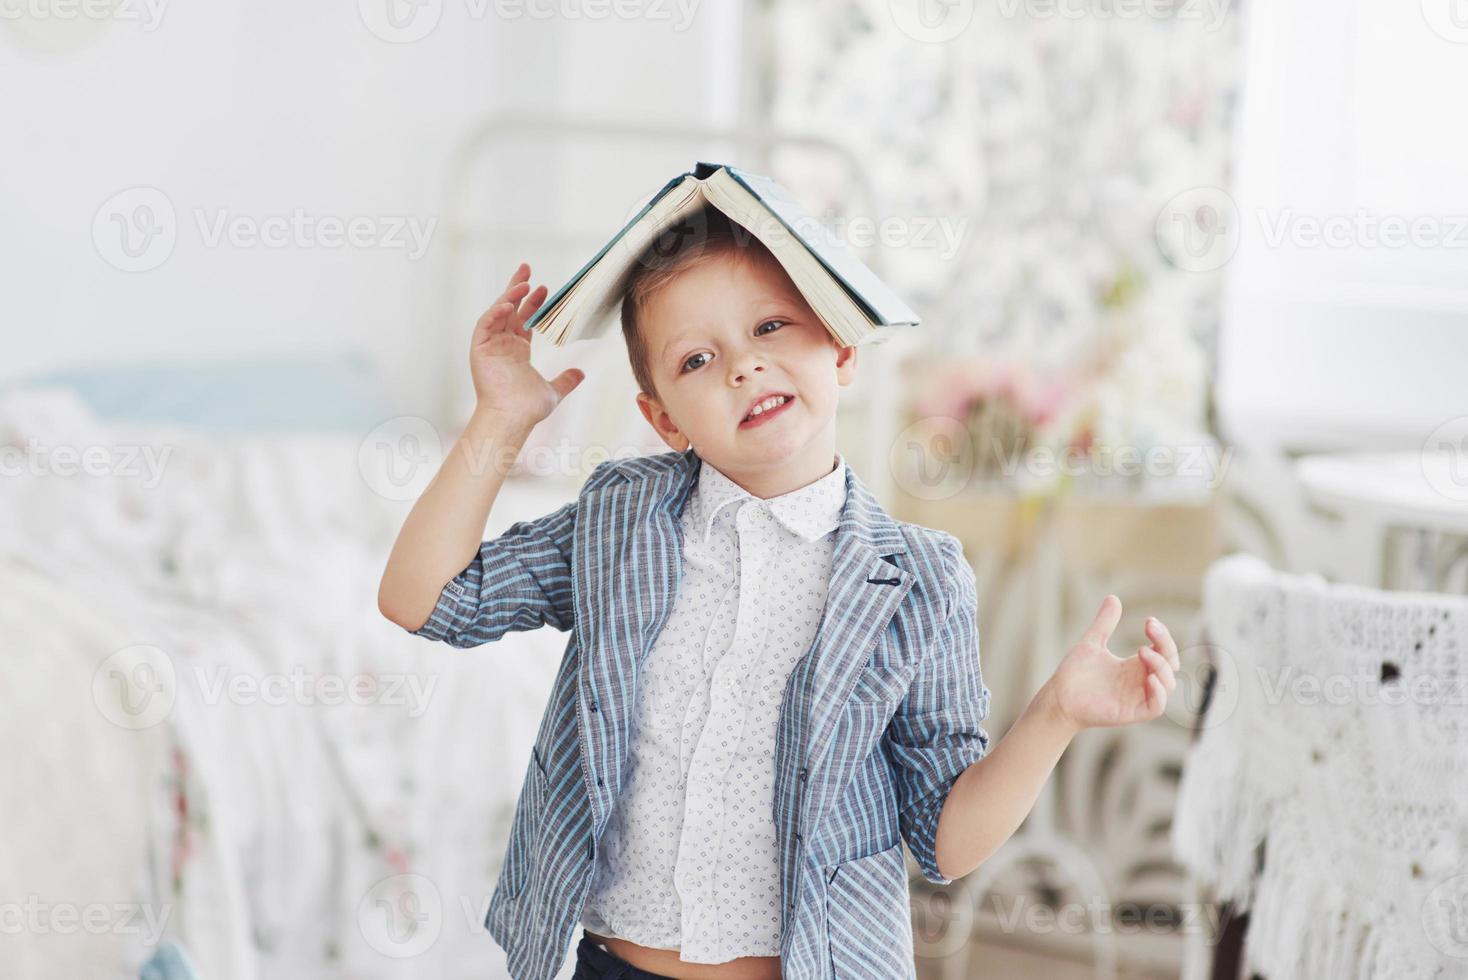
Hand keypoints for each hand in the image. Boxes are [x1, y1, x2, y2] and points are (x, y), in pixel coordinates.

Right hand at [470, 261, 584, 424]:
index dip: (532, 302)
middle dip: (517, 287)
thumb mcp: (553, 390)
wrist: (513, 418)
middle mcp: (501, 344)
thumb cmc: (527, 408)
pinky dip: (496, 312)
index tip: (543, 288)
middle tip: (527, 268)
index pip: (523, 318)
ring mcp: (489, 346)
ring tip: (523, 281)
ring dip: (509, 295)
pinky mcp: (479, 349)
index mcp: (516, 350)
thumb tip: (581, 373)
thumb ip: (565, 380)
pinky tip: (510, 304)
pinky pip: (485, 324)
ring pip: (497, 312)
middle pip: (508, 308)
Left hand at [1041, 595, 1178, 732]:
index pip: (1162, 650)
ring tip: (1142, 651)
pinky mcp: (1133, 713)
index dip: (1162, 636)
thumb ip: (1105, 623)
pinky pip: (1156, 706)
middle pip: (1170, 664)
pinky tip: (1150, 678)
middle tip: (1151, 629)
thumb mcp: (1093, 642)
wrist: (1058, 696)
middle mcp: (1141, 681)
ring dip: (1162, 666)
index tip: (1150, 621)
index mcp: (1136, 665)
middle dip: (1166, 645)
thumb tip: (1113, 597)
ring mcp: (1138, 697)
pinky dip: (1159, 693)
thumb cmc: (1075, 673)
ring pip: (1168, 684)